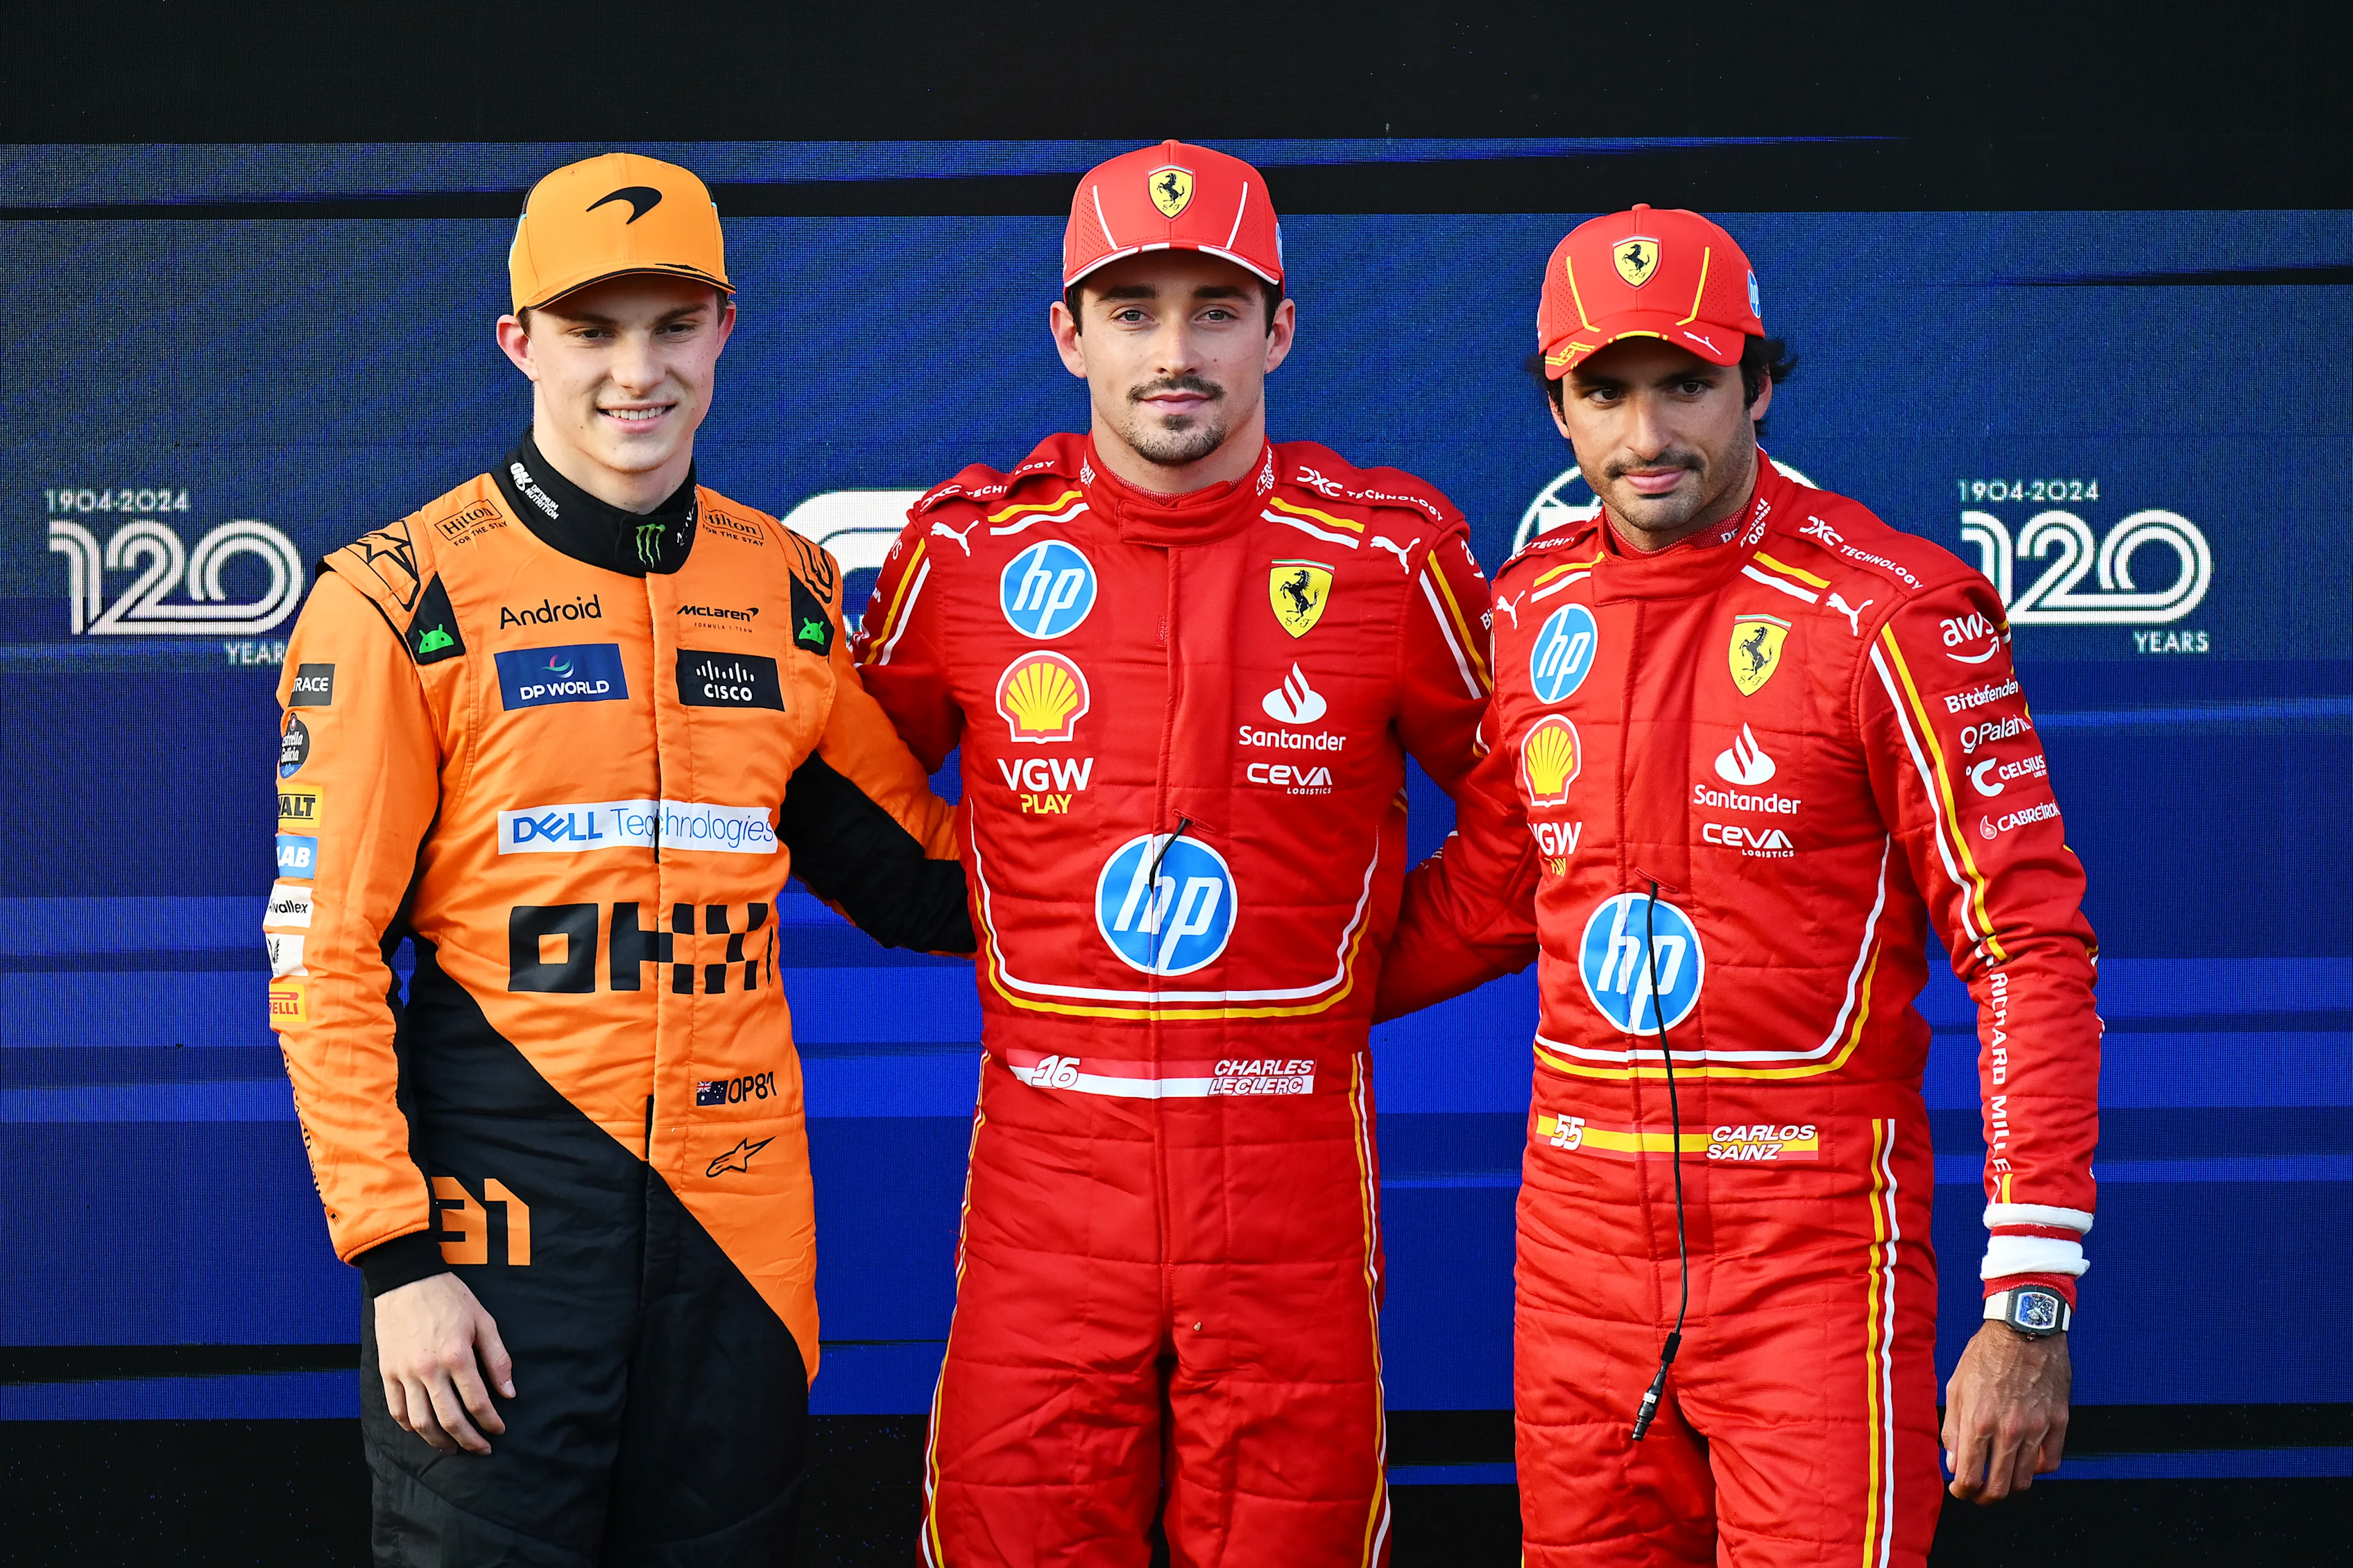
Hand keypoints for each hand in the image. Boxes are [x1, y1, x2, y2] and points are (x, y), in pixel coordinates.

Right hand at [373, 1273, 514, 1453]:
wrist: (406, 1280)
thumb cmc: (449, 1297)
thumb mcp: (483, 1321)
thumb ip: (498, 1359)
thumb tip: (509, 1393)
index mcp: (457, 1355)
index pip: (477, 1402)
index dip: (490, 1422)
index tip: (499, 1430)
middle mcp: (429, 1369)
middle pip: (449, 1420)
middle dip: (469, 1440)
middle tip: (481, 1449)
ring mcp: (404, 1373)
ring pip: (421, 1422)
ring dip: (439, 1441)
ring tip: (453, 1448)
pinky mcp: (387, 1372)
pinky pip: (397, 1410)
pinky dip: (410, 1427)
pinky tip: (424, 1431)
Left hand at [1942, 1320, 2069, 1502]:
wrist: (2024, 1328)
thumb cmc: (1986, 1354)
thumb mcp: (1957, 1386)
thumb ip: (1953, 1428)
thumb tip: (1953, 1464)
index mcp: (1979, 1421)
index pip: (1969, 1477)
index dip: (1962, 1492)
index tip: (1959, 1490)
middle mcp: (2009, 1429)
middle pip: (1999, 1488)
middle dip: (1984, 1498)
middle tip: (1978, 1494)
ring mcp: (2038, 1428)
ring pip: (2026, 1480)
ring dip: (2010, 1486)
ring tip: (2000, 1480)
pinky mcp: (2059, 1422)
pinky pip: (2051, 1462)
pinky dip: (2037, 1469)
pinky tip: (2025, 1461)